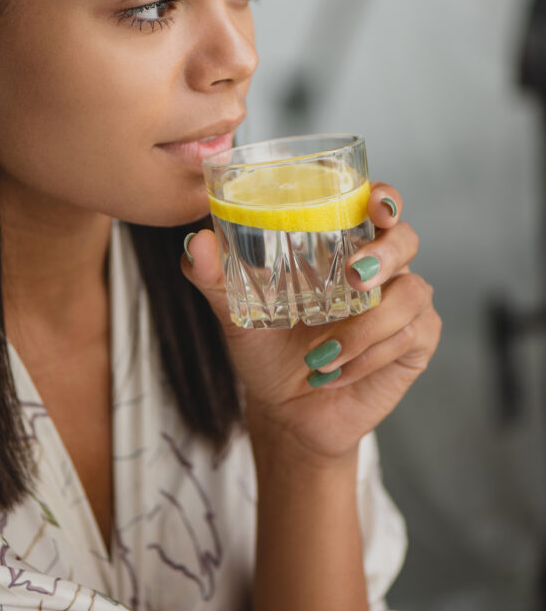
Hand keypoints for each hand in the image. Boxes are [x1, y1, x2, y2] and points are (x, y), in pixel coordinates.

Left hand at [182, 183, 440, 464]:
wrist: (285, 413)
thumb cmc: (266, 349)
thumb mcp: (234, 311)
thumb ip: (213, 276)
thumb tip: (196, 242)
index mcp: (342, 244)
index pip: (376, 204)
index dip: (384, 197)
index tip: (376, 203)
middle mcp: (379, 267)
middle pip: (406, 239)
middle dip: (386, 255)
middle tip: (354, 279)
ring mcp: (403, 304)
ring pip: (409, 294)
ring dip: (364, 329)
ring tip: (320, 356)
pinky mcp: (415, 343)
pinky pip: (408, 336)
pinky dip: (369, 356)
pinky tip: (336, 370)